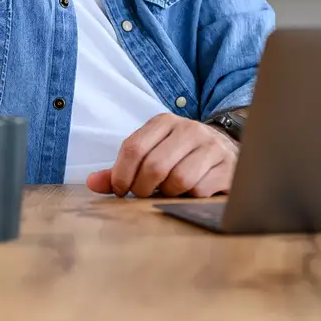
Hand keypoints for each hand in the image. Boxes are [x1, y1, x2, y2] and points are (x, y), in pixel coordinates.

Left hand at [86, 114, 235, 197]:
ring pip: (178, 180)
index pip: (133, 147)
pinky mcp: (227, 166)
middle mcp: (189, 129)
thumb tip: (92, 182)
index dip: (121, 175)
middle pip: (154, 166)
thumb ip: (122, 169)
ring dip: (168, 194)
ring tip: (169, 192)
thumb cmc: (181, 157)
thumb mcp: (151, 155)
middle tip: (143, 195)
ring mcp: (211, 146)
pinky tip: (190, 194)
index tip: (121, 190)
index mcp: (165, 122)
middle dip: (143, 188)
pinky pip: (200, 190)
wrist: (226, 152)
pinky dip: (190, 199)